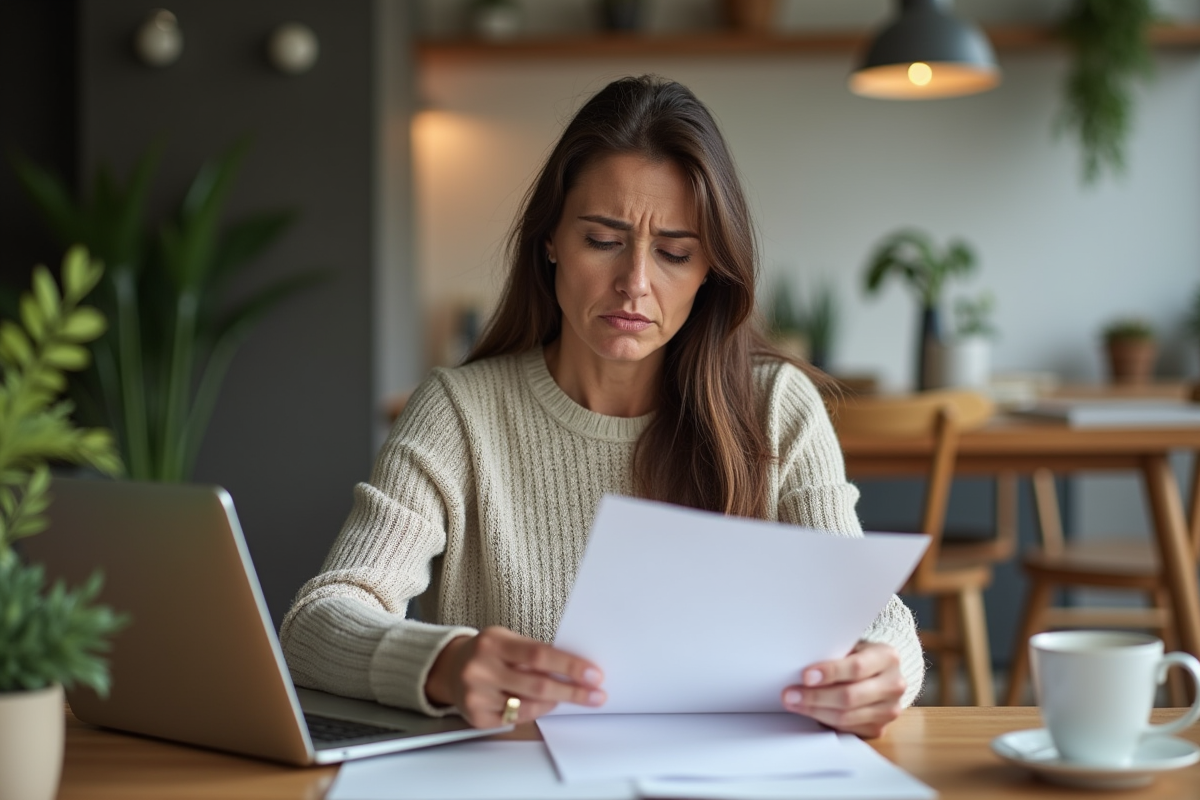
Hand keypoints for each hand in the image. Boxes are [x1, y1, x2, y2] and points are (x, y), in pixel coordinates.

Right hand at [424, 626, 605, 727]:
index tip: (593, 675)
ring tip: (565, 695)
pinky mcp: (476, 717)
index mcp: (493, 642)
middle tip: (595, 695)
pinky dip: (535, 711)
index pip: (539, 654)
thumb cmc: (487, 652)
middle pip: (538, 685)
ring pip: (529, 706)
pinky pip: (516, 719)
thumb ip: (535, 653)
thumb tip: (575, 670)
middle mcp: (481, 669)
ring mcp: (476, 695)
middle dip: (572, 691)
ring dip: (553, 701)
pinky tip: (540, 703)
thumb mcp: (508, 640)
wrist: (450, 668)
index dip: (569, 666)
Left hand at [781, 641, 905, 737]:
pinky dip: (824, 721)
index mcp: (887, 657)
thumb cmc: (858, 656)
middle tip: (790, 694)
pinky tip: (809, 712)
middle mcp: (894, 684)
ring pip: (846, 717)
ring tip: (793, 703)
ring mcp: (889, 710)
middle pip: (850, 696)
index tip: (805, 676)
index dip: (830, 673)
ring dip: (815, 711)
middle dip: (815, 696)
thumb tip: (799, 667)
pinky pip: (847, 729)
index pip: (856, 667)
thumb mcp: (852, 646)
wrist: (881, 673)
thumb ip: (834, 655)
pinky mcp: (879, 728)